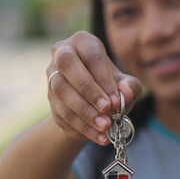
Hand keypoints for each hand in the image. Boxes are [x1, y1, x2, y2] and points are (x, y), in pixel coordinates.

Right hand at [47, 31, 141, 145]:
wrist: (92, 103)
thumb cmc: (111, 85)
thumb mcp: (126, 84)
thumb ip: (130, 86)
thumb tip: (126, 93)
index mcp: (83, 42)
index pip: (91, 55)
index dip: (104, 78)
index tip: (116, 99)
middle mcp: (62, 53)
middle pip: (67, 65)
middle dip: (88, 89)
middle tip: (107, 109)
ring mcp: (52, 75)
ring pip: (61, 91)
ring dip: (84, 111)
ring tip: (105, 126)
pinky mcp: (49, 98)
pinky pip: (61, 112)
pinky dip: (81, 126)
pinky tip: (99, 136)